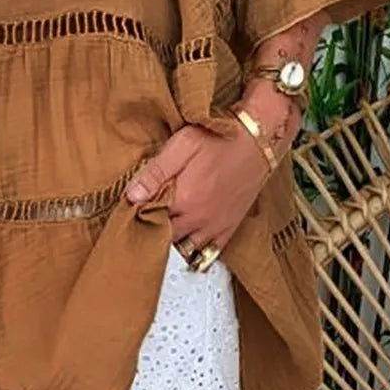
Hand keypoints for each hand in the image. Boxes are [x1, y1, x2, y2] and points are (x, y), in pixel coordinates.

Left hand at [124, 116, 270, 253]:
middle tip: (146, 215)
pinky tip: (187, 240)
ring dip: (172, 239)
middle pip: (164, 236)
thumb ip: (156, 172)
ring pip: (184, 247)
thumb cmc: (218, 139)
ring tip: (164, 225)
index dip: (138, 213)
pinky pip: (209, 251)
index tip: (132, 206)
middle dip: (153, 227)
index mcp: (183, 199)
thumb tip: (132, 196)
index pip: (149, 218)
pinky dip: (196, 250)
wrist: (257, 140)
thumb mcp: (182, 145)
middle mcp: (198, 219)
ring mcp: (215, 226)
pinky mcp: (230, 227)